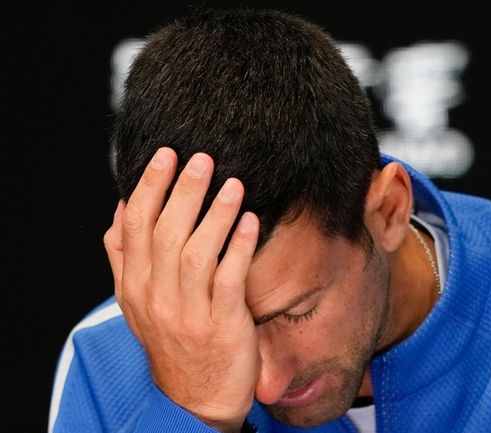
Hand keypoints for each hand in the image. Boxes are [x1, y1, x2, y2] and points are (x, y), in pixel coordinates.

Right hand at [103, 148, 259, 432]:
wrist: (196, 399)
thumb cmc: (172, 341)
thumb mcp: (137, 302)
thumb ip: (127, 256)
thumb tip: (123, 206)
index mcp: (134, 286)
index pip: (135, 227)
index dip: (149, 188)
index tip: (165, 155)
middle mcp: (156, 297)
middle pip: (166, 234)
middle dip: (183, 192)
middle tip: (201, 159)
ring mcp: (188, 312)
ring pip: (197, 254)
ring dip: (215, 215)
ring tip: (232, 183)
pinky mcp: (222, 324)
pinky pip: (229, 279)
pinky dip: (239, 248)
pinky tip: (251, 221)